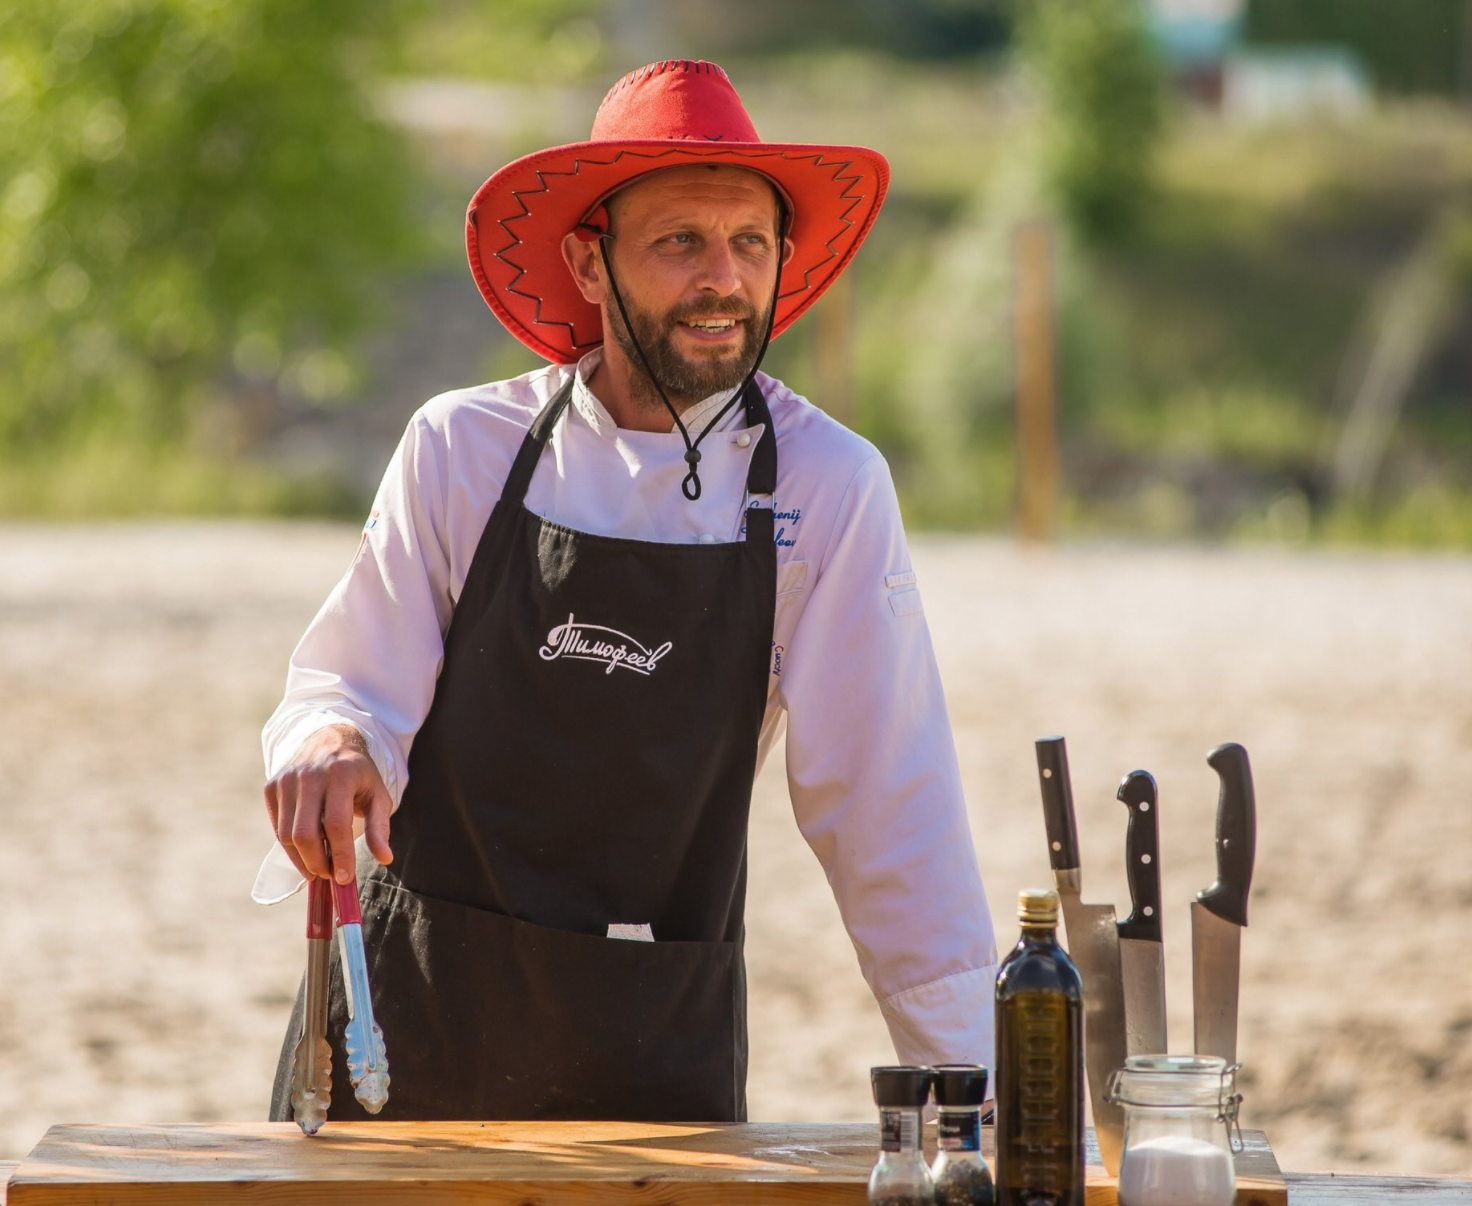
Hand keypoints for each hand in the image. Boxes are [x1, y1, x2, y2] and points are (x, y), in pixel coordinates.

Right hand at [263, 723, 392, 883]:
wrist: (328, 740)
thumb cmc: (358, 774)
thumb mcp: (377, 794)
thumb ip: (380, 827)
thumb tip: (385, 858)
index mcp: (341, 775)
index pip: (336, 824)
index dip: (340, 855)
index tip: (345, 878)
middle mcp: (310, 775)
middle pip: (305, 834)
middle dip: (317, 862)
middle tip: (330, 875)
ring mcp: (286, 780)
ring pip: (286, 834)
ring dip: (302, 860)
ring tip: (319, 867)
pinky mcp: (271, 787)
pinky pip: (277, 828)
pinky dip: (290, 847)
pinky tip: (306, 853)